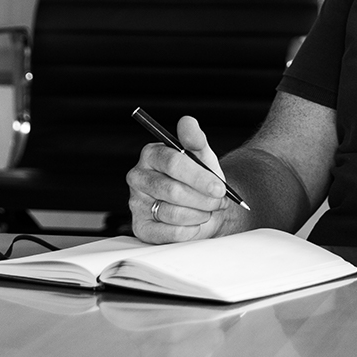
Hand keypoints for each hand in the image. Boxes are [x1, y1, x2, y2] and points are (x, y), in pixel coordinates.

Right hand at [125, 116, 230, 242]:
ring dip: (199, 214)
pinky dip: (189, 230)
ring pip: (172, 213)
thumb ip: (195, 138)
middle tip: (218, 201)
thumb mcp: (202, 156)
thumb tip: (187, 122)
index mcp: (151, 155)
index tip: (219, 187)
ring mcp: (136, 203)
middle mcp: (138, 177)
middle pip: (173, 190)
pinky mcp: (141, 227)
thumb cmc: (200, 179)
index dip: (199, 177)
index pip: (173, 163)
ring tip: (207, 210)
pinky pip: (169, 233)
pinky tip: (195, 223)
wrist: (204, 206)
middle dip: (202, 198)